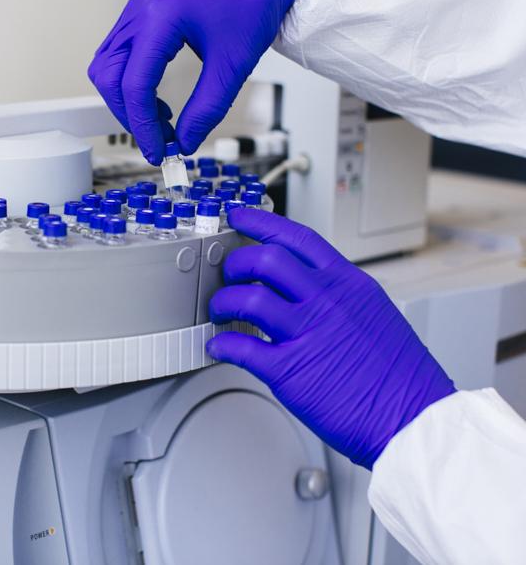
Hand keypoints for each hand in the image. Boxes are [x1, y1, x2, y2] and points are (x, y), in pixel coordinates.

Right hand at [87, 0, 300, 164]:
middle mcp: (139, 13)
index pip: (134, 85)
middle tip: (158, 140)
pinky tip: (157, 99)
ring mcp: (137, 12)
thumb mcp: (232, 65)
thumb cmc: (252, 1)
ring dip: (127, 101)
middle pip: (109, 78)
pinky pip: (118, 56)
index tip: (158, 152)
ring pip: (107, 68)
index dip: (142, 126)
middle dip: (129, 116)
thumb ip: (207, 109)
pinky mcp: (142, 16)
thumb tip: (186, 141)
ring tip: (161, 121)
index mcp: (159, 19)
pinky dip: (130, 84)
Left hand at [207, 208, 455, 468]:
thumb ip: (338, 293)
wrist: (415, 418)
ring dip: (223, 302)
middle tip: (229, 275)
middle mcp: (326, 302)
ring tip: (220, 312)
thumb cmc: (399, 374)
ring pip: (247, 298)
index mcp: (347, 284)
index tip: (240, 216)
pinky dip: (222, 344)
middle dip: (236, 263)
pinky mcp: (290, 370)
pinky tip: (220, 346)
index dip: (262, 222)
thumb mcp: (375, 312)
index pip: (297, 238)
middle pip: (265, 259)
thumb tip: (305, 285)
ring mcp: (307, 334)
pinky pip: (241, 347)